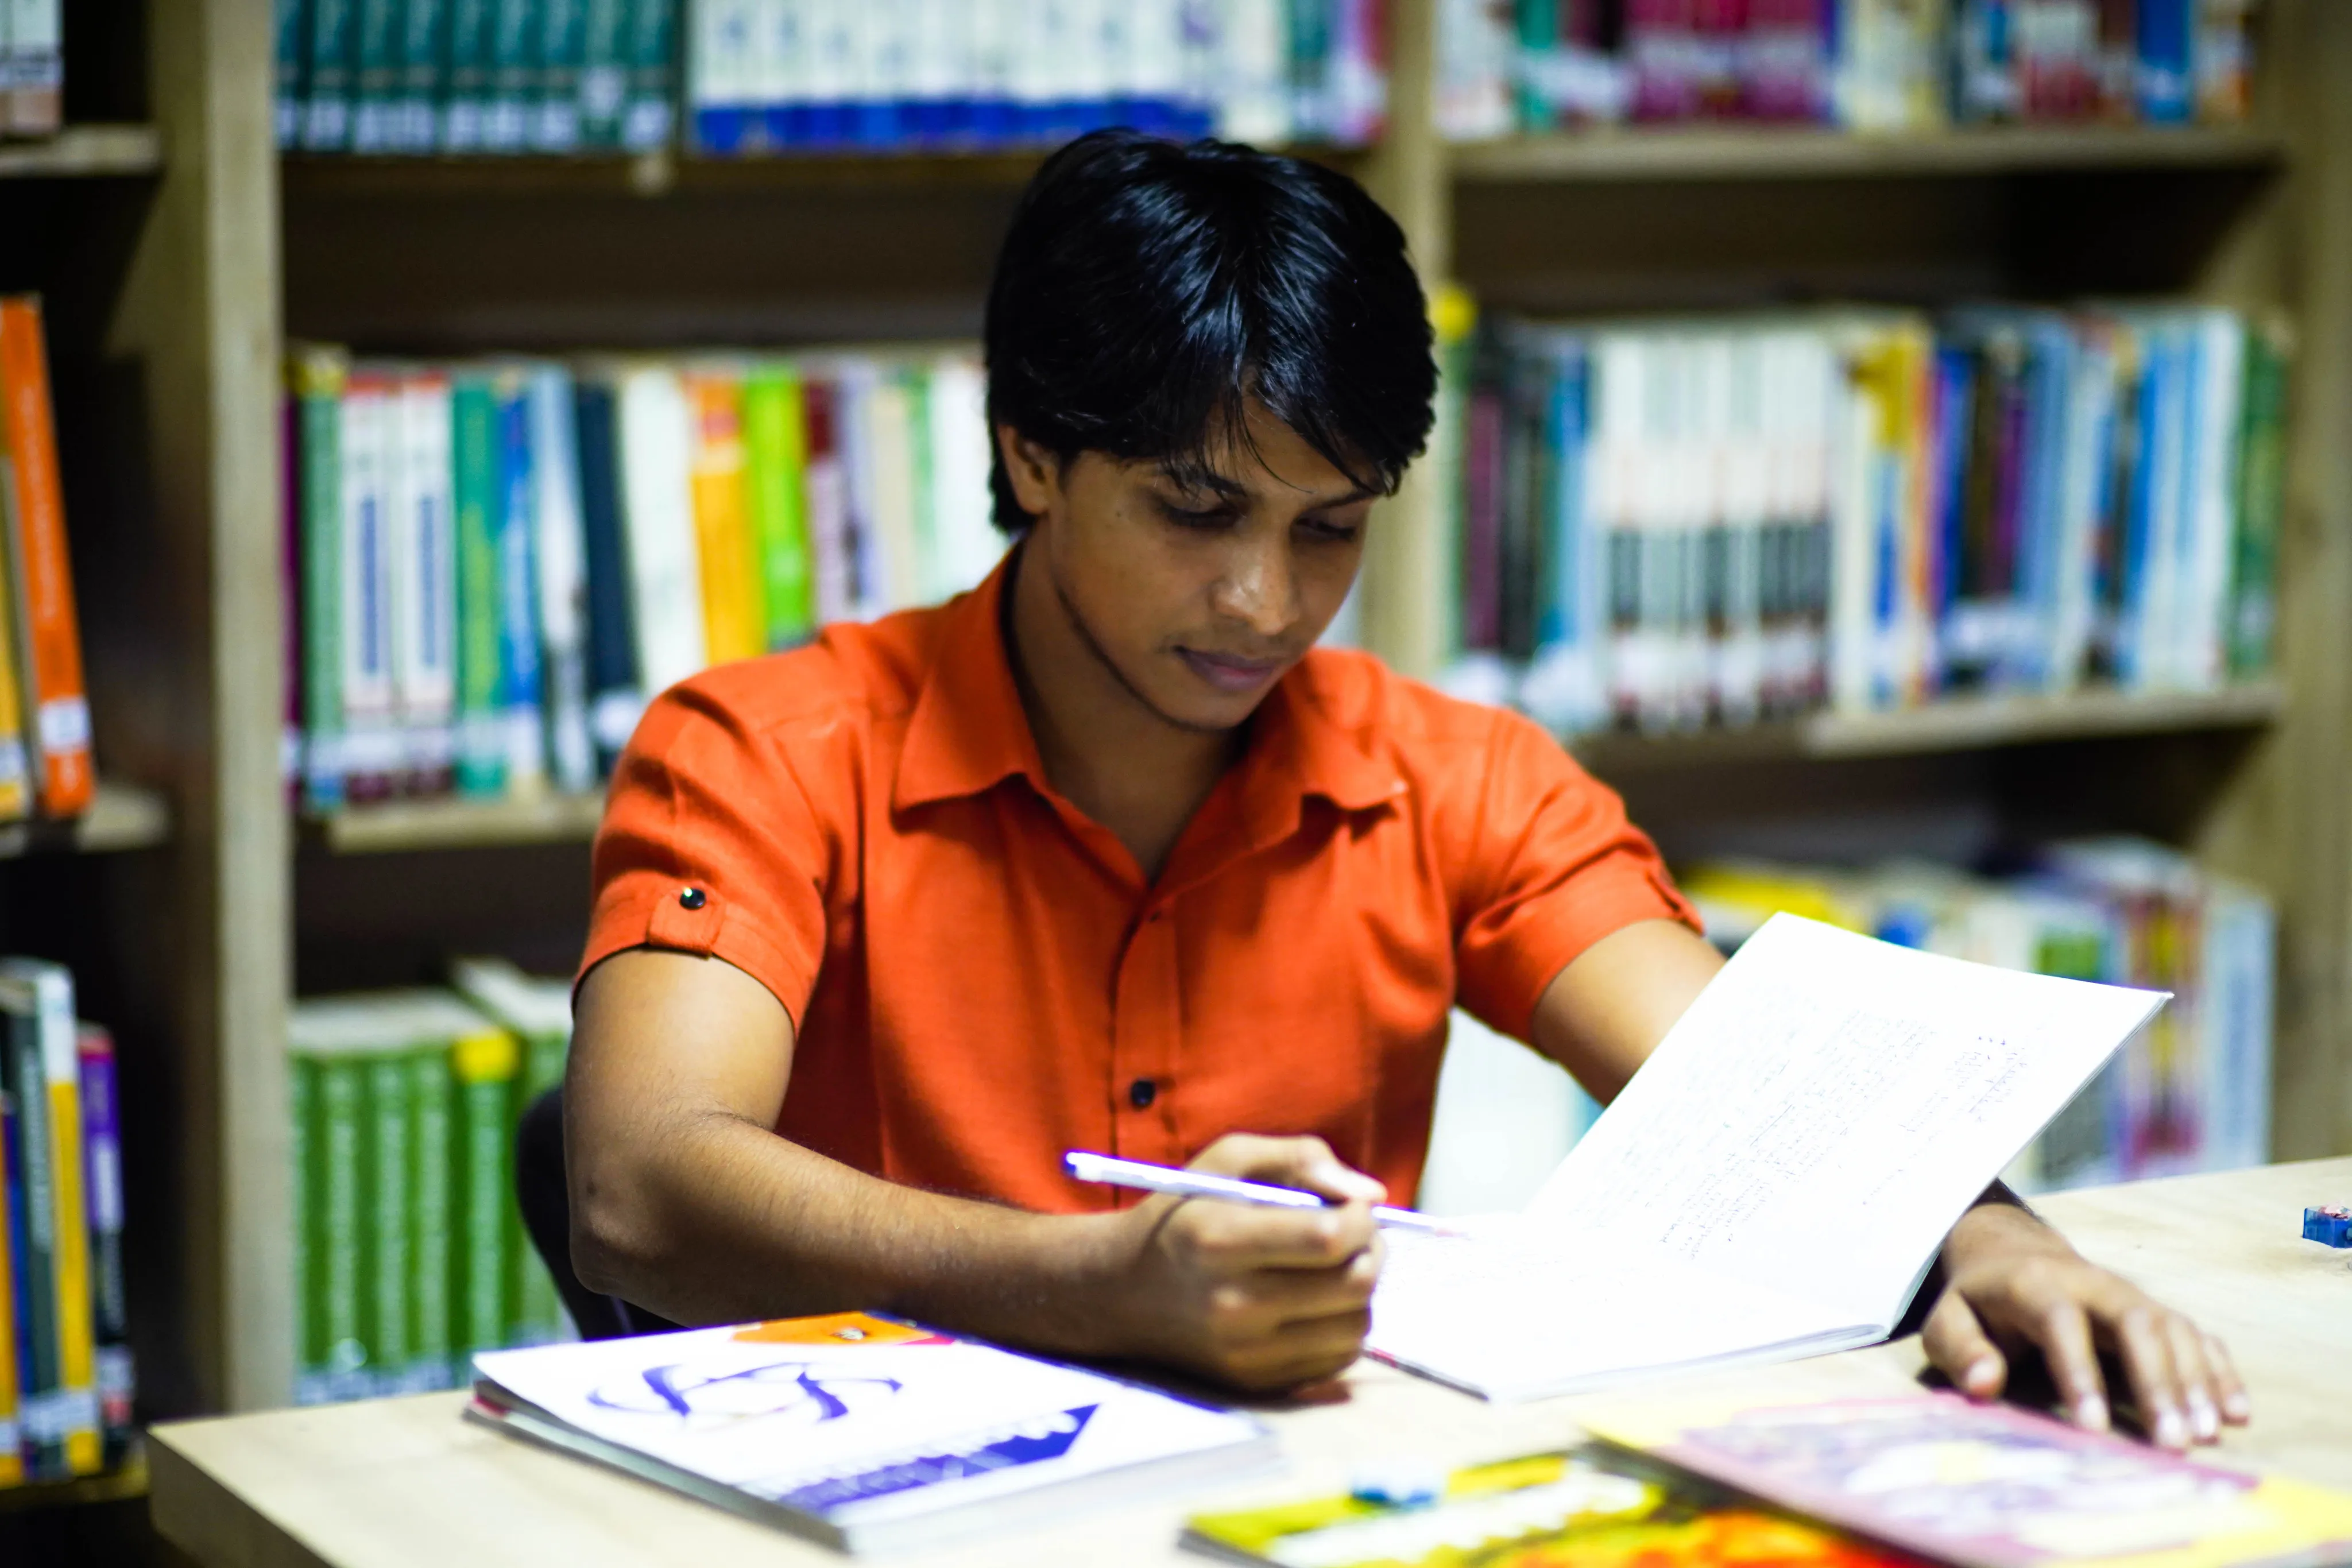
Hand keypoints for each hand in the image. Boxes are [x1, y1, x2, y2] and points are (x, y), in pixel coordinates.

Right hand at [1097, 1133, 1383, 1392]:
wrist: (1122, 1291)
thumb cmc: (1184, 1212)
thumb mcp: (1229, 1160)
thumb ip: (1301, 1159)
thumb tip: (1373, 1195)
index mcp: (1221, 1240)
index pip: (1328, 1237)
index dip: (1360, 1217)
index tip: (1353, 1206)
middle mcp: (1233, 1305)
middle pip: (1352, 1284)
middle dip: (1371, 1250)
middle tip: (1356, 1234)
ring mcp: (1246, 1353)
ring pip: (1355, 1326)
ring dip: (1361, 1291)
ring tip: (1334, 1267)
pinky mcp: (1257, 1383)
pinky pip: (1337, 1359)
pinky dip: (1342, 1326)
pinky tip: (1316, 1302)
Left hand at [1925, 1201, 2249, 1449]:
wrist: (2009, 1251)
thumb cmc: (1978, 1300)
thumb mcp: (1948, 1318)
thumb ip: (1960, 1349)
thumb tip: (1984, 1384)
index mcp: (2034, 1284)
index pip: (2062, 1323)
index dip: (2079, 1373)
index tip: (2091, 1428)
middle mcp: (2091, 1283)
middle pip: (2136, 1322)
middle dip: (2156, 1383)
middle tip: (2172, 1443)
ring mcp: (2129, 1293)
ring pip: (2172, 1328)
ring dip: (2194, 1382)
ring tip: (2205, 1436)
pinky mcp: (2153, 1309)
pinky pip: (2195, 1335)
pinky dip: (2218, 1371)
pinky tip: (2236, 1413)